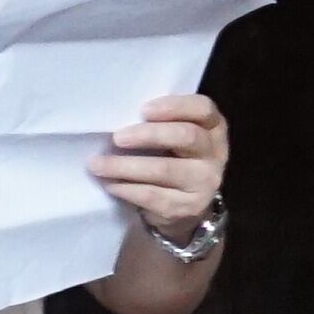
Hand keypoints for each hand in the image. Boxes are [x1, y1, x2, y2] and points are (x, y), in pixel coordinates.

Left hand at [94, 91, 229, 239]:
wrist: (186, 206)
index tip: (144, 110)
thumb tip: (120, 118)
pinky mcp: (188, 207)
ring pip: (165, 170)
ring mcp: (204, 182)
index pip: (203, 108)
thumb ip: (161, 123)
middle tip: (117, 138)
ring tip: (98, 164)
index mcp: (213, 127)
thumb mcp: (176, 136)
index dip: (175, 107)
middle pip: (187, 136)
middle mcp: (215, 154)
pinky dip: (126, 189)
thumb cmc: (173, 159)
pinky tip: (109, 184)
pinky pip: (153, 196)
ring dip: (126, 166)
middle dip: (148, 135)